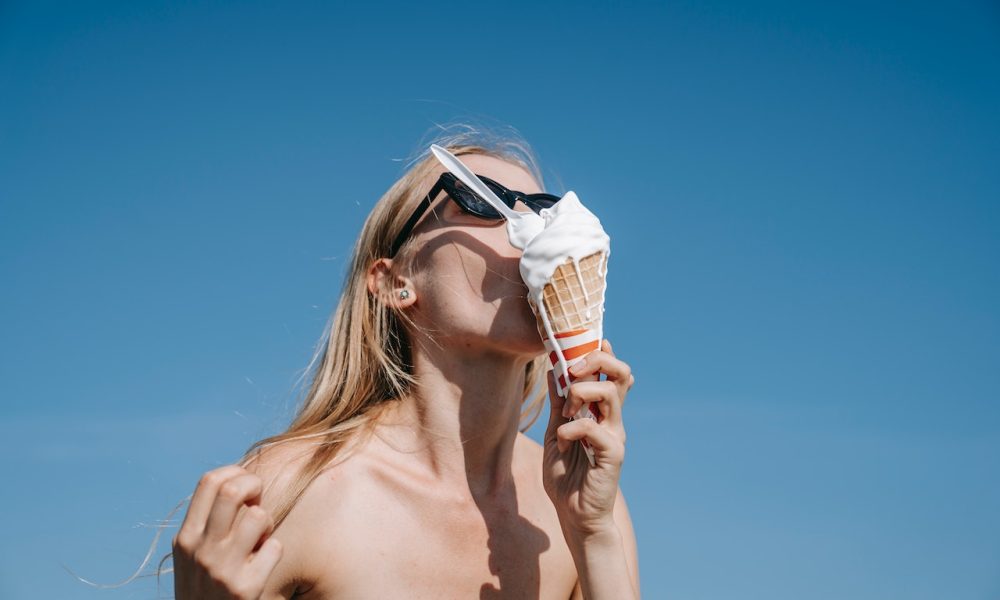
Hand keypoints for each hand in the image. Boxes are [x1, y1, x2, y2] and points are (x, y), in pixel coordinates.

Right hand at [172, 465, 283, 599]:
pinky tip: (264, 563)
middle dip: (254, 485)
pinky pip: (275, 547)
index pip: (209, 481)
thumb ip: (206, 523)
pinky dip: (274, 551)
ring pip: (258, 516)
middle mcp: (201, 551)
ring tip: (260, 538)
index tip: (245, 483)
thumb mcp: (191, 554)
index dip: (234, 472)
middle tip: (258, 500)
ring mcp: (223, 570)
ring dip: (267, 523)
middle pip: (233, 490)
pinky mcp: (246, 588)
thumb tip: (237, 482)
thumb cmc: (204, 586)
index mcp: (186, 538)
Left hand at [542, 339, 634, 535]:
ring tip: (566, 410)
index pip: (611, 372)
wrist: (574, 515)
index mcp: (601, 412)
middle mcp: (613, 420)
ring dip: (581, 392)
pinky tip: (562, 444)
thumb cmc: (567, 476)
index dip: (601, 352)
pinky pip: (592, 428)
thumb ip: (558, 405)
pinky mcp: (613, 455)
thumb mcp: (555, 432)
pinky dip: (570, 429)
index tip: (582, 342)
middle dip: (596, 360)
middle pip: (621, 373)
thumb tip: (552, 371)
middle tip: (572, 369)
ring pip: (610, 393)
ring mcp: (615, 436)